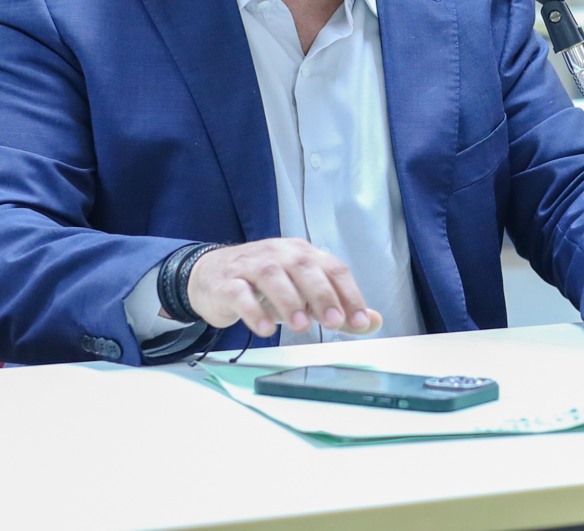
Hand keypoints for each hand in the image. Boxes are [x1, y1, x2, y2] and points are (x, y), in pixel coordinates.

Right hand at [186, 239, 382, 337]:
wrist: (210, 276)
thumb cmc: (264, 287)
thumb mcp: (303, 295)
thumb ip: (337, 307)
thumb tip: (373, 321)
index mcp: (302, 254)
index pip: (332, 268)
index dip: (349, 293)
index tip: (360, 321)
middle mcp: (278, 254)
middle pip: (304, 267)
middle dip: (322, 295)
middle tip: (334, 322)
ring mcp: (250, 266)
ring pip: (272, 276)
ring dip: (289, 300)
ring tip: (301, 326)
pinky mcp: (226, 283)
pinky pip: (239, 293)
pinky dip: (253, 310)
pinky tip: (263, 329)